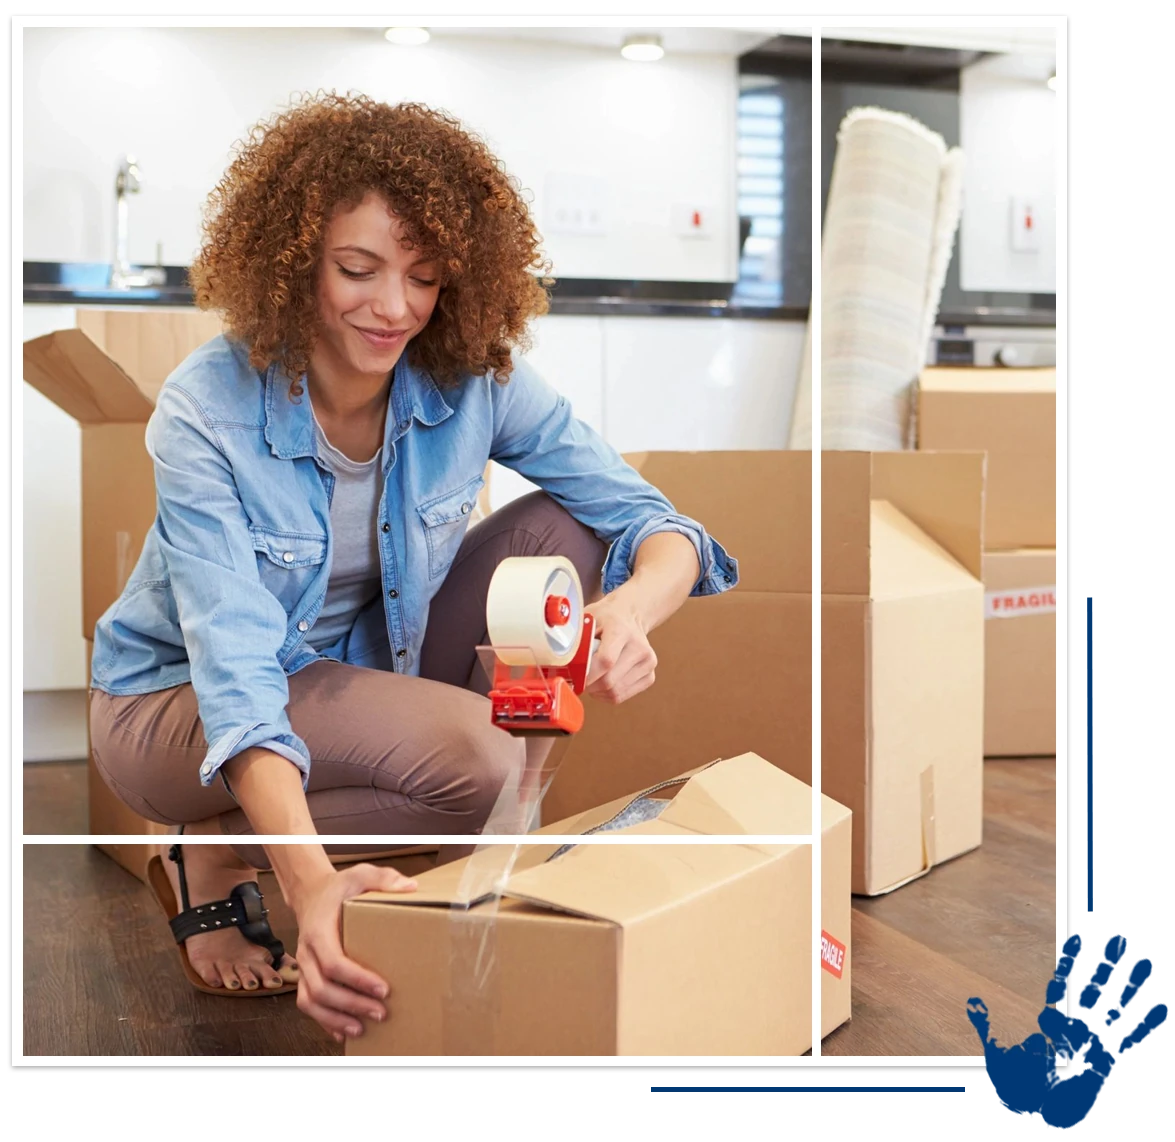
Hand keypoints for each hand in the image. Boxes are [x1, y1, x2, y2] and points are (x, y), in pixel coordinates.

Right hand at [291, 863, 417, 1042]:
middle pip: (322, 988)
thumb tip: (410, 887)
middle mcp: (307, 951)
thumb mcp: (360, 874)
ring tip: (361, 1029)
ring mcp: (305, 965)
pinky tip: (342, 1031)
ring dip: (335, 1018)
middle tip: (380, 1013)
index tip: (383, 989)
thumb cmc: (339, 888)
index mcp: (319, 929)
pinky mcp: (307, 974)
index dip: (356, 979)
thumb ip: (383, 878)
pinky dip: (324, 1021)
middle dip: (351, 1004)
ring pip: (310, 1001)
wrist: (312, 894)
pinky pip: (307, 1003)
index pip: (333, 962)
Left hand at [583, 595, 656, 704]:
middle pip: (609, 681)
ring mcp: (648, 663)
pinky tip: (603, 680)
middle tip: (579, 679)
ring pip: (615, 692)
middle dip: (589, 685)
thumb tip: (557, 663)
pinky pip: (621, 696)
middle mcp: (639, 647)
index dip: (587, 675)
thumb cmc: (605, 618)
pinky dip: (607, 694)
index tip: (574, 678)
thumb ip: (576, 640)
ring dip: (597, 691)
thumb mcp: (587, 619)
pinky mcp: (650, 676)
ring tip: (592, 677)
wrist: (630, 616)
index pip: (606, 661)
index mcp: (621, 630)